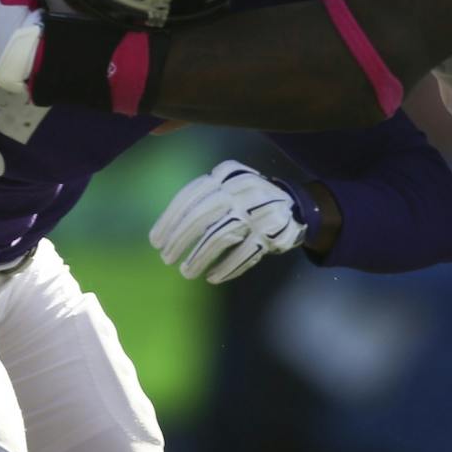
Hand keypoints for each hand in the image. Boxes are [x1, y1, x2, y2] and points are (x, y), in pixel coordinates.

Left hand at [149, 160, 309, 284]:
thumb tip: (166, 231)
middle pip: (202, 216)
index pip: (190, 196)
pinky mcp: (272, 232)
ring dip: (200, 258)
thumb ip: (202, 200)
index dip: (169, 220)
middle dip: (180, 240)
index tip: (156, 241)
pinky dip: (226, 268)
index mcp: (226, 174)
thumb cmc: (247, 199)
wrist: (295, 205)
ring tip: (186, 272)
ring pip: (221, 236)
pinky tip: (212, 277)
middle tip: (166, 258)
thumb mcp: (226, 187)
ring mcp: (259, 211)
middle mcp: (242, 189)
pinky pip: (244, 254)